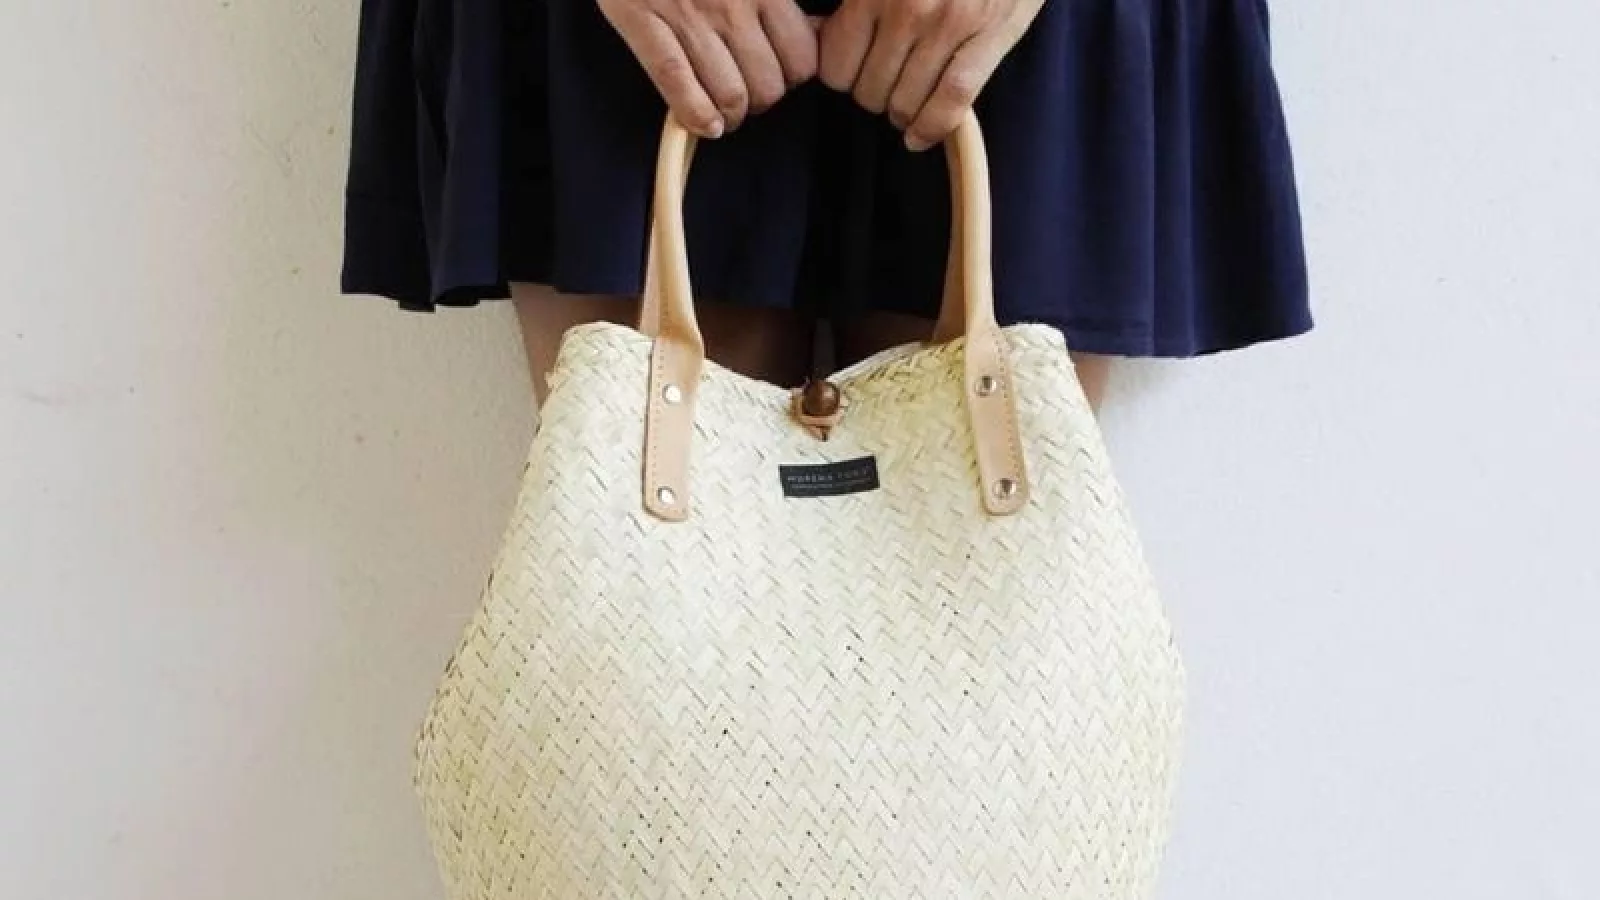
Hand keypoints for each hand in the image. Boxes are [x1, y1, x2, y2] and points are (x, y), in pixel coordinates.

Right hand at [598, 0, 819, 137]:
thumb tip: (812, 29)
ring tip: (725, 114)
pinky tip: (703, 124)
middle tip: (749, 97)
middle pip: (768, 84)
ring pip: (729, 93)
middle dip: (761, 101)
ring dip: (731, 116)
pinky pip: (677, 84)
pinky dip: (695, 115)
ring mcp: (688, 16)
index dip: (793, 78)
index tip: (781, 76)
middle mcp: (731, 4)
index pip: (800, 57)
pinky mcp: (645, 23)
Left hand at [818, 0, 1043, 149]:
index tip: (850, 72)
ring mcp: (950, 25)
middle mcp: (907, 7)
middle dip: (872, 94)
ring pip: (905, 102)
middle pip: (868, 90)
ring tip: (903, 107)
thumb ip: (852, 0)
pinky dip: (932, 127)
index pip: (836, 65)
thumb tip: (814, 32)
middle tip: (883, 85)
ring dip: (900, 113)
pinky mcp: (989, 38)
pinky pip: (952, 102)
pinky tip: (918, 139)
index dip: (840, 77)